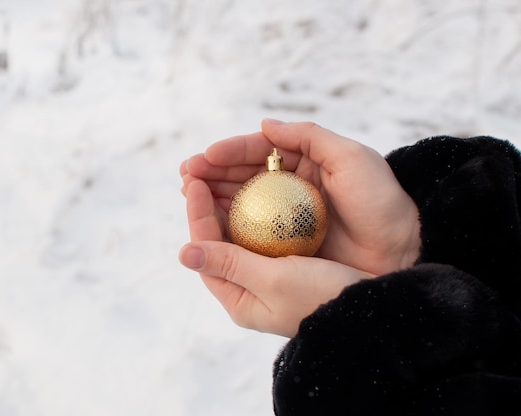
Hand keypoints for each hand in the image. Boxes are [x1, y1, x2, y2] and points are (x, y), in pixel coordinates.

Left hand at [179, 177, 370, 337]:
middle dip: (206, 204)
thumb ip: (229, 263)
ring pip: (239, 232)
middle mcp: (248, 287)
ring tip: (217, 172)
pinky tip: (256, 186)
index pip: (206, 249)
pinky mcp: (288, 262)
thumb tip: (184, 253)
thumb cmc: (321, 298)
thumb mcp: (273, 281)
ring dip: (228, 202)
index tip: (193, 180)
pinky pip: (263, 230)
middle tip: (198, 170)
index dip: (197, 212)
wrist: (369, 310)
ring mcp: (268, 274)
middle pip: (218, 239)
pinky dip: (256, 207)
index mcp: (239, 298)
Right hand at [181, 120, 420, 275]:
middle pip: (243, 176)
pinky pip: (250, 231)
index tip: (205, 157)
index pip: (259, 151)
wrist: (401, 252)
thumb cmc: (380, 202)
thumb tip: (265, 124)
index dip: (230, 152)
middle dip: (213, 174)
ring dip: (214, 198)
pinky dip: (228, 226)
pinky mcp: (285, 244)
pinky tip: (210, 223)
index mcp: (305, 162)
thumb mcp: (352, 158)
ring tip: (191, 195)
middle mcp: (290, 187)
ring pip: (242, 202)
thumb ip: (308, 137)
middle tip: (187, 177)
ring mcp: (286, 217)